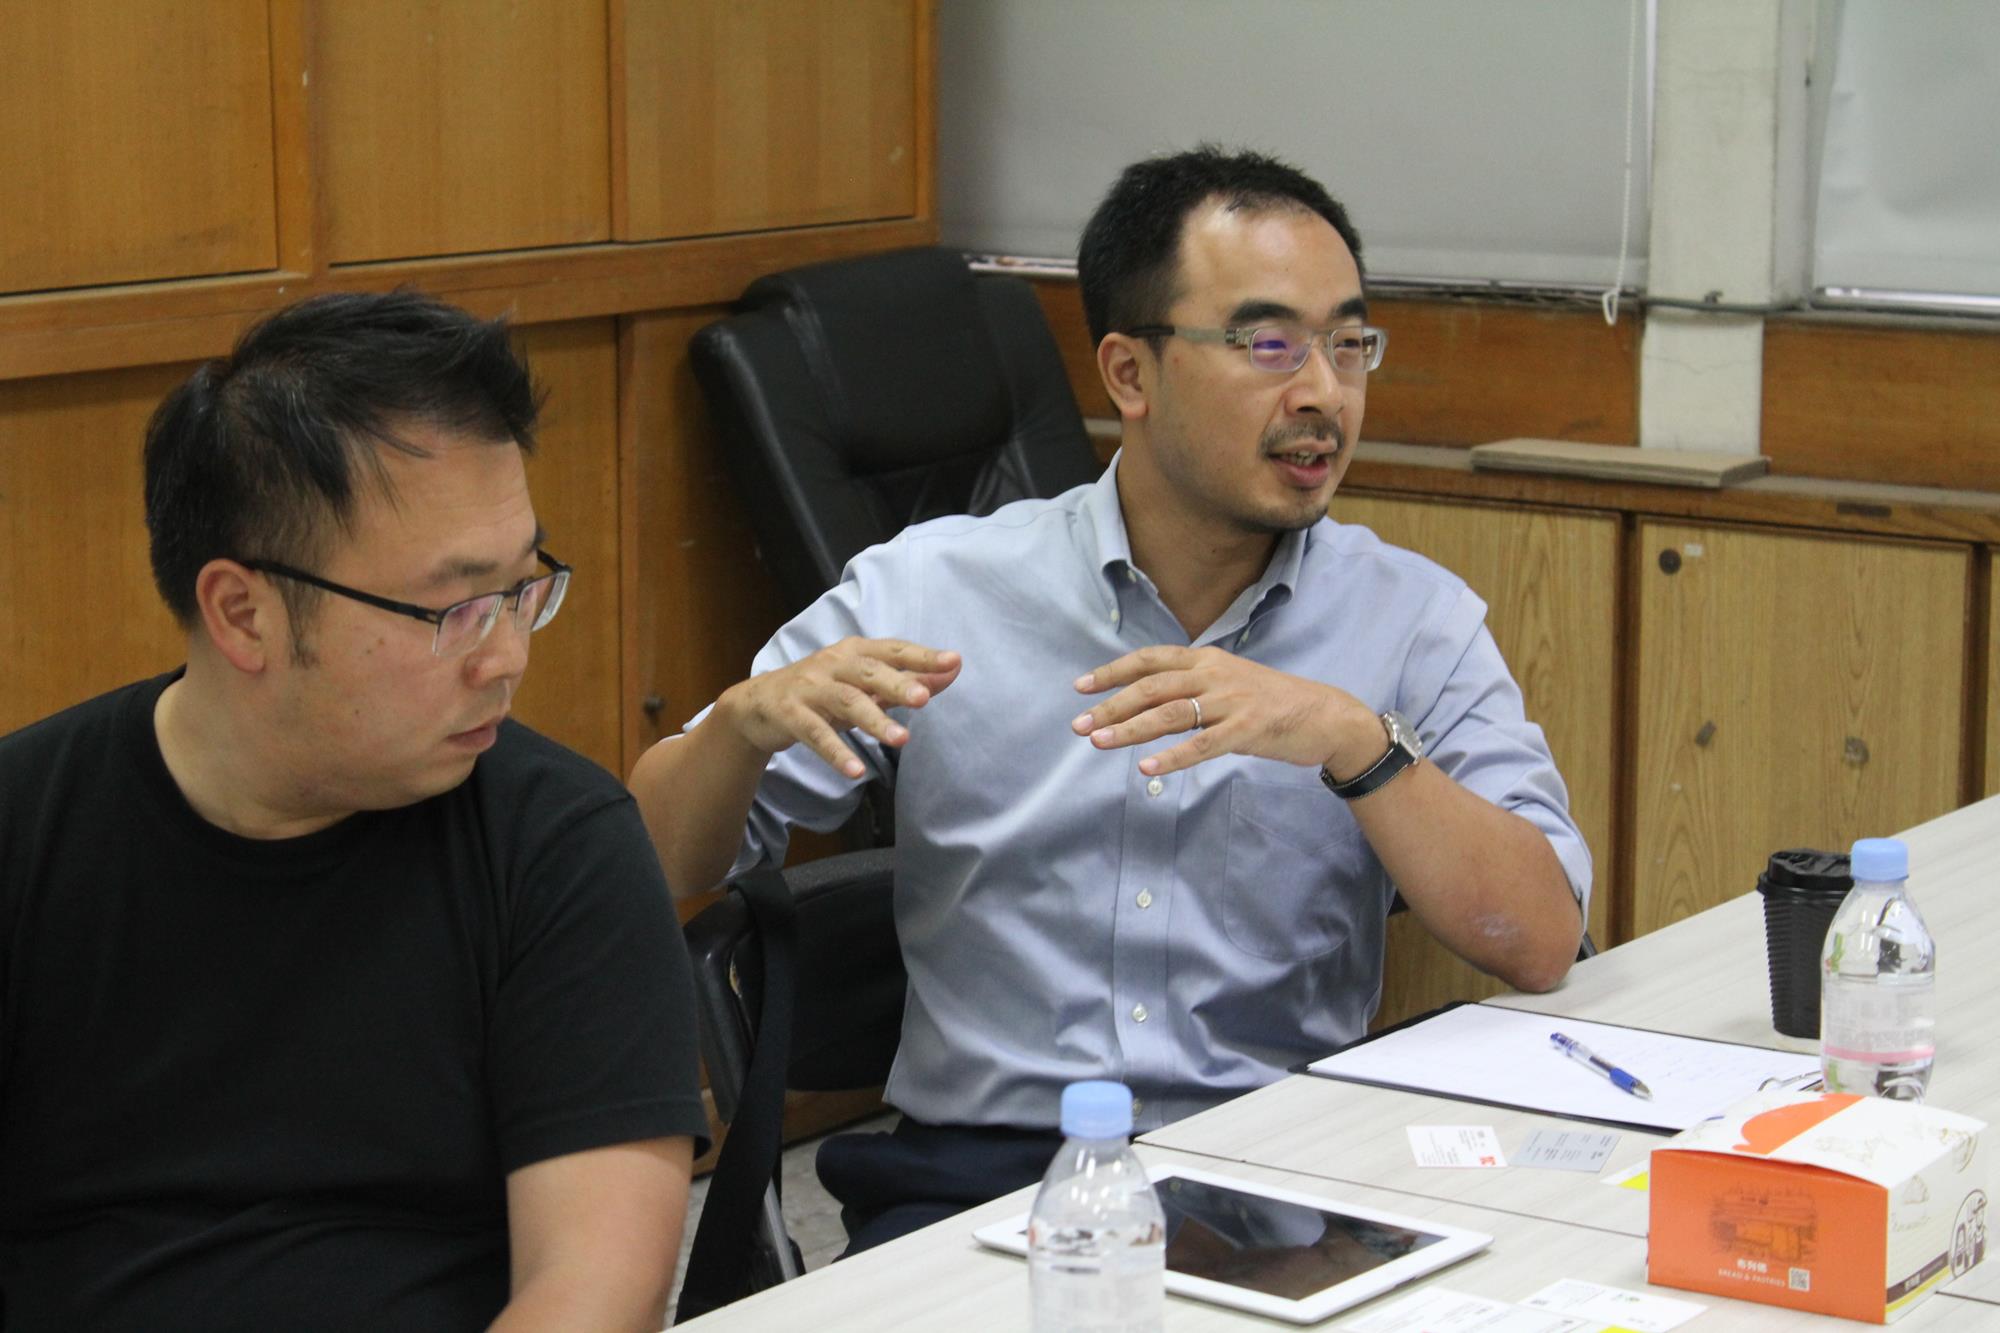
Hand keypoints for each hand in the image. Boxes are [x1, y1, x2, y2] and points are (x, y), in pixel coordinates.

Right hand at [717, 637, 960, 778]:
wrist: (757, 705)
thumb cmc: (821, 691)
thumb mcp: (864, 684)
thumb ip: (907, 679)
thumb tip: (954, 670)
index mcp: (854, 652)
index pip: (892, 650)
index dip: (921, 655)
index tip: (952, 661)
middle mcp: (832, 664)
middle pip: (868, 671)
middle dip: (897, 683)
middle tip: (924, 699)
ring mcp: (809, 688)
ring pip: (846, 702)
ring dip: (874, 720)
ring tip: (902, 740)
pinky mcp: (790, 714)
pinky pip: (816, 734)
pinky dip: (837, 753)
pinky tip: (857, 771)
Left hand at [1071, 645, 1378, 777]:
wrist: (1325, 715)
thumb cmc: (1271, 703)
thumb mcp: (1227, 683)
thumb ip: (1191, 687)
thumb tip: (1145, 702)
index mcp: (1207, 659)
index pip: (1150, 660)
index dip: (1113, 672)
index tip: (1080, 688)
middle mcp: (1215, 674)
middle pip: (1152, 686)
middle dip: (1112, 705)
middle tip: (1079, 726)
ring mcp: (1232, 701)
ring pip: (1171, 713)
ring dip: (1131, 729)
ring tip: (1100, 742)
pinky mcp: (1248, 729)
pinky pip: (1202, 744)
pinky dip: (1172, 757)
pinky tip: (1146, 769)